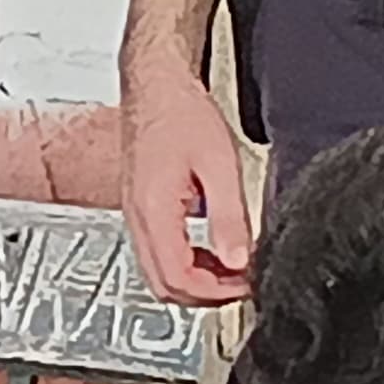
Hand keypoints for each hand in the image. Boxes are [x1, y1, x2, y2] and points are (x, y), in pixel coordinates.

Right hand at [121, 74, 257, 307]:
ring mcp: (136, 217)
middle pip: (165, 287)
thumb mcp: (220, 164)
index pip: (180, 279)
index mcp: (155, 210)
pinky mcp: (141, 211)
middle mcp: (138, 219)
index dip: (217, 293)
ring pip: (159, 276)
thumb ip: (229, 217)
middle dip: (206, 296)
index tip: (247, 284)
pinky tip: (212, 252)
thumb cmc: (181, 114)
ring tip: (231, 271)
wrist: (155, 86)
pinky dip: (186, 266)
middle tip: (242, 285)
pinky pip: (158, 255)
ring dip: (196, 283)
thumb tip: (239, 261)